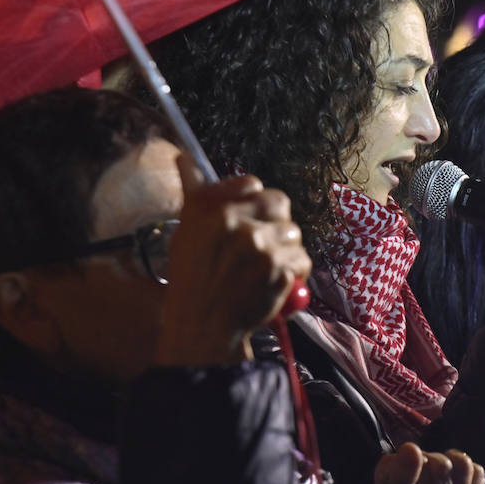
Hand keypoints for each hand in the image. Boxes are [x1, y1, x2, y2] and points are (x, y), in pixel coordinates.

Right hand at [156, 166, 311, 367]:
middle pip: (279, 202)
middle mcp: (234, 223)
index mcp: (209, 208)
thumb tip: (184, 157)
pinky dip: (294, 271)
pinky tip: (274, 281)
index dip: (253, 201)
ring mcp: (259, 246)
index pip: (251, 183)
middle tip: (260, 242)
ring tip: (264, 266)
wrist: (202, 325)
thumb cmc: (192, 279)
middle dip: (274, 221)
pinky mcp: (279, 270)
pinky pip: (301, 259)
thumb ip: (195, 194)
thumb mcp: (185, 232)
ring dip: (285, 248)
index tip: (248, 217)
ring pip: (292, 232)